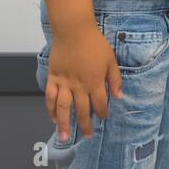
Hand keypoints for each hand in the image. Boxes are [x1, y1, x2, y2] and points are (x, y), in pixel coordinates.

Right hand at [44, 22, 121, 142]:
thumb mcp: (111, 60)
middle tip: (87, 136)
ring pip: (62, 108)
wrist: (73, 30)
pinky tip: (52, 118)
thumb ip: (114, 80)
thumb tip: (119, 97)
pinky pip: (50, 97)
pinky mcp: (53, 78)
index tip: (102, 118)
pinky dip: (50, 109)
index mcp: (95, 81)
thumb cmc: (94, 44)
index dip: (102, 113)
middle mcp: (79, 86)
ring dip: (64, 124)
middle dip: (85, 125)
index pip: (100, 104)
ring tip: (64, 137)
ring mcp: (64, 83)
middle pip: (81, 110)